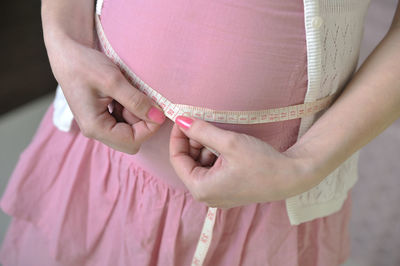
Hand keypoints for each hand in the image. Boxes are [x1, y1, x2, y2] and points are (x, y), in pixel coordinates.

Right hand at [44, 33, 165, 153]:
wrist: (67, 52)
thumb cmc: (85, 65)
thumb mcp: (114, 81)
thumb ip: (137, 101)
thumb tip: (159, 117)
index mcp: (95, 127)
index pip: (132, 140)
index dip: (149, 127)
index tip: (158, 109)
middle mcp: (95, 131)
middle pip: (131, 140)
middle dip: (142, 122)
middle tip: (140, 99)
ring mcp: (97, 125)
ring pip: (128, 131)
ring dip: (136, 114)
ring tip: (129, 92)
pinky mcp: (101, 116)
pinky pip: (122, 121)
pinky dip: (130, 110)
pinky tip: (124, 94)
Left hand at [169, 116, 311, 208]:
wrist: (292, 176)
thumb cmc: (262, 162)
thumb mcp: (229, 142)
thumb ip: (201, 131)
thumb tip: (180, 120)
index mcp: (201, 189)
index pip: (177, 159)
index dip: (178, 136)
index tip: (183, 118)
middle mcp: (206, 196)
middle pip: (188, 162)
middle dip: (194, 142)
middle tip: (205, 124)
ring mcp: (217, 195)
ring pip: (200, 165)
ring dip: (206, 147)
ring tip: (223, 138)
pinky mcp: (227, 190)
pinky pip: (212, 170)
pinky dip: (215, 156)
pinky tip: (228, 148)